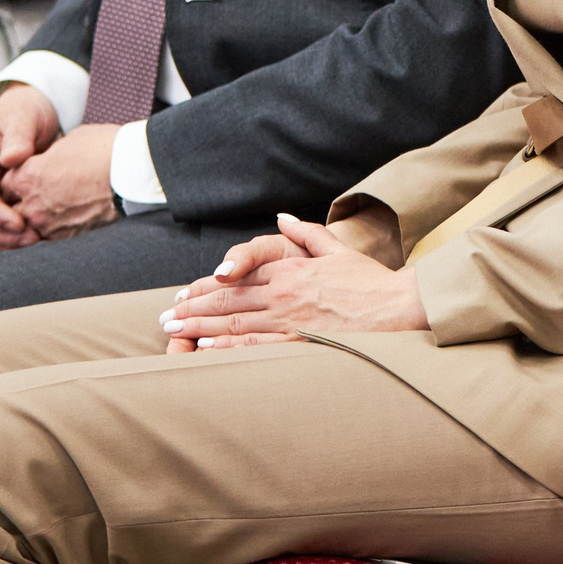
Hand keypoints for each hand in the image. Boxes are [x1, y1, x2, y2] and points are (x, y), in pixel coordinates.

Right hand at [0, 85, 59, 250]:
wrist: (34, 110)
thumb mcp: (22, 115)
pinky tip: (39, 238)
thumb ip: (17, 136)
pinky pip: (3, 224)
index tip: (18, 222)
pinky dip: (16, 235)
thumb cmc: (25, 109)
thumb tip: (11, 159)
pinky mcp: (4, 200)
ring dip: (8, 239)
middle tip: (31, 238)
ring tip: (37, 240)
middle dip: (0, 232)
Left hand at [0, 122, 120, 241]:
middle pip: (9, 210)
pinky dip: (48, 233)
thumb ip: (49, 156)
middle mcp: (32, 203)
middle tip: (29, 199)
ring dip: (29, 223)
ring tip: (42, 216)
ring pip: (24, 230)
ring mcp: (48, 224)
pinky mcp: (67, 237)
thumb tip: (50, 161)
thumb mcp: (69, 141)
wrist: (132, 172)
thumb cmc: (103, 149)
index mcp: (28, 176)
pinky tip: (57, 225)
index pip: (4, 184)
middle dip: (16, 204)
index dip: (14, 181)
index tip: (23, 180)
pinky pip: (46, 239)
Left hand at [160, 214, 426, 351]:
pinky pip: (256, 345)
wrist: (396, 307)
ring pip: (234, 323)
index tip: (183, 294)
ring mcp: (290, 322)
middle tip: (166, 318)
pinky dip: (228, 346)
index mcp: (289, 270)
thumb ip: (305, 232)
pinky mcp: (299, 345)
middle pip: (228, 301)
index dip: (205, 286)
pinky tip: (207, 347)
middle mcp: (284, 295)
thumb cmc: (368, 280)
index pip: (236, 278)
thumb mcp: (336, 248)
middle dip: (193, 309)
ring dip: (201, 327)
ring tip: (176, 332)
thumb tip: (282, 216)